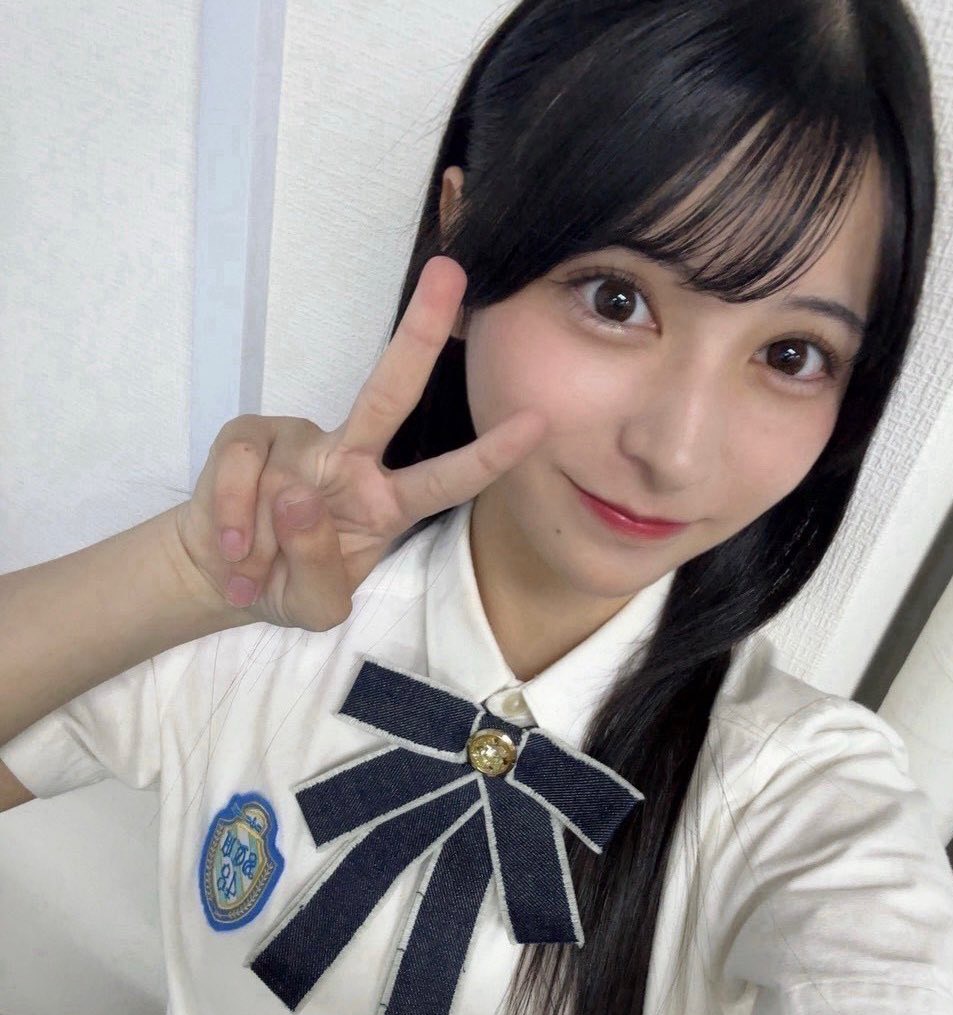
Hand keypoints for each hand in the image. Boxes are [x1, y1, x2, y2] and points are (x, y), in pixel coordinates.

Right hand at [175, 256, 545, 630]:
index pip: (447, 480)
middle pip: (392, 391)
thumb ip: (319, 570)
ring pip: (293, 455)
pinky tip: (233, 552)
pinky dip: (233, 519)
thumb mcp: (315, 608)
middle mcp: (354, 462)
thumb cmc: (284, 587)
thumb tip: (302, 498)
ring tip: (252, 571)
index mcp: (388, 504)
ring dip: (269, 535)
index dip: (490, 454)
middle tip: (450, 273)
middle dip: (420, 331)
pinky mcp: (250, 438)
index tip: (538, 421)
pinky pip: (245, 470)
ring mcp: (302, 444)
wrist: (221, 580)